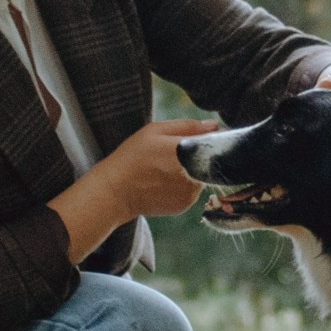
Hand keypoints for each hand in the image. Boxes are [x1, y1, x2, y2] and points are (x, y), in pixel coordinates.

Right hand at [101, 118, 216, 217]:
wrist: (116, 192)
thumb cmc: (132, 157)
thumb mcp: (154, 131)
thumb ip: (187, 126)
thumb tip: (214, 125)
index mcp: (187, 152)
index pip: (213, 142)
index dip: (208, 138)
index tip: (199, 137)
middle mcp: (193, 174)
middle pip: (210, 161)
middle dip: (199, 156)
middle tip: (174, 154)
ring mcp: (191, 193)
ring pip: (202, 177)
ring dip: (192, 171)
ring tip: (167, 169)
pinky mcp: (185, 205)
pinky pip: (192, 191)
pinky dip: (184, 185)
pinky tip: (165, 182)